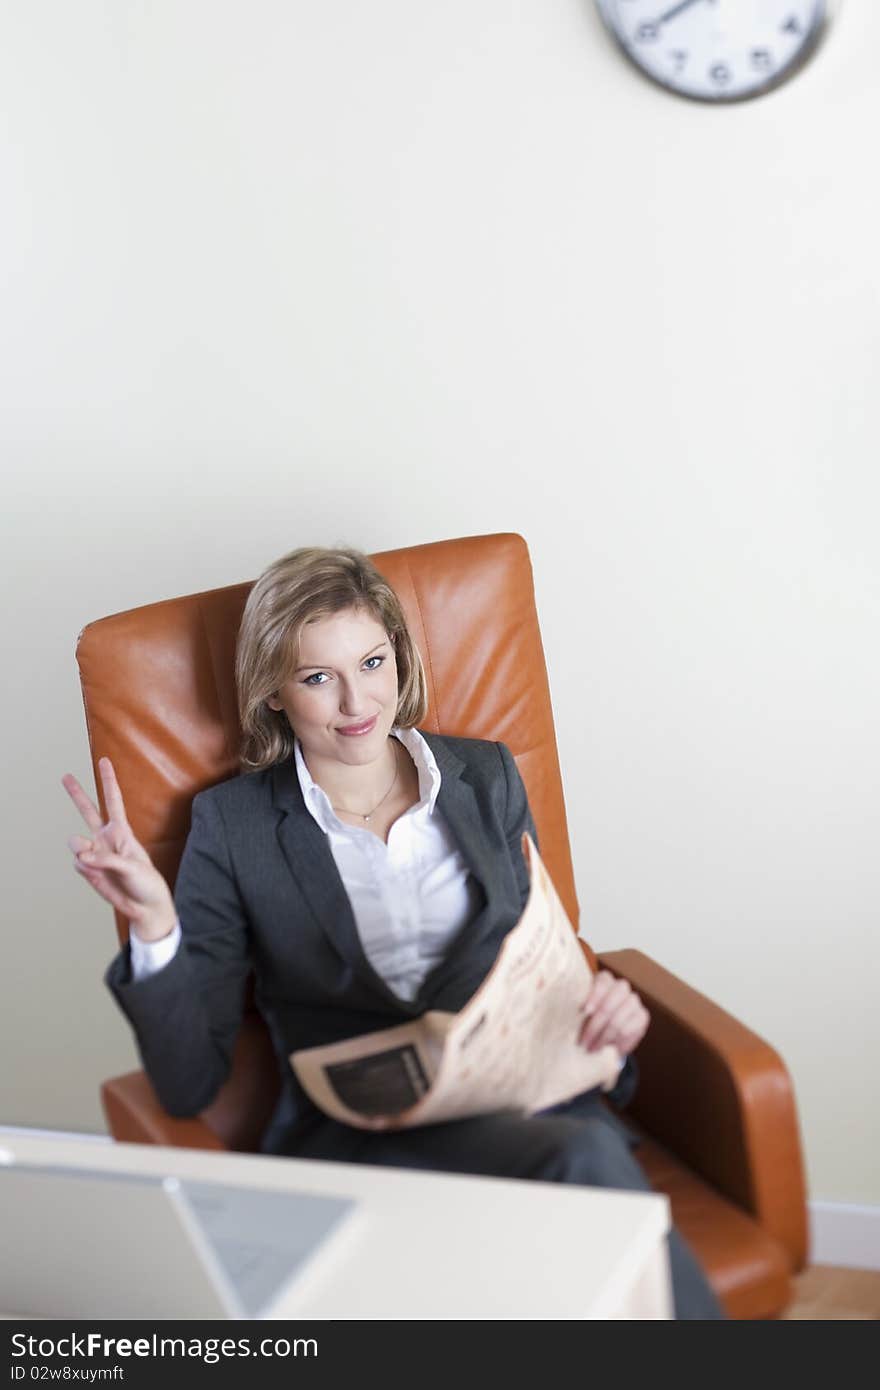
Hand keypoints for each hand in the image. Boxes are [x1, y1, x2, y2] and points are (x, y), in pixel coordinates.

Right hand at [62, 757, 175, 940]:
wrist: (143, 906)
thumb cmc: (146, 882)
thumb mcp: (132, 868)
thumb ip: (105, 860)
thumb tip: (80, 855)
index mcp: (122, 831)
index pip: (113, 800)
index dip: (108, 780)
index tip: (104, 760)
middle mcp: (106, 838)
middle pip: (88, 810)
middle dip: (77, 793)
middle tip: (65, 776)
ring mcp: (95, 852)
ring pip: (75, 841)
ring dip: (80, 849)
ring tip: (91, 859)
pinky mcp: (88, 868)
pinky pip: (78, 863)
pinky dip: (85, 869)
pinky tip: (97, 875)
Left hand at [579, 970, 649, 1055]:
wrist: (605, 1033)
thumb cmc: (585, 1018)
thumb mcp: (579, 1009)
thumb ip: (574, 1004)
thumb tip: (557, 1004)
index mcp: (604, 980)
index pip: (602, 982)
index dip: (594, 996)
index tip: (585, 1011)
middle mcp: (621, 987)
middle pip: (609, 1005)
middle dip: (594, 1027)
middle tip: (584, 1043)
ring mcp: (633, 1001)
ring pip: (618, 1020)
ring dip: (604, 1038)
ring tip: (593, 1049)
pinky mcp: (642, 1016)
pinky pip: (630, 1030)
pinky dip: (618, 1042)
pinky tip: (609, 1049)